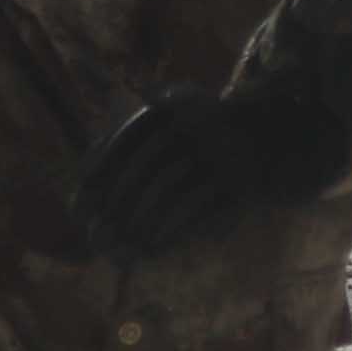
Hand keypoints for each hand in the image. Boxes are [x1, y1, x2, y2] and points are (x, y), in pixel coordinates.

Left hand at [78, 87, 351, 256]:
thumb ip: (128, 137)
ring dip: (142, 223)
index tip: (80, 207)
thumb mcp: (167, 120)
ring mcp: (222, 152)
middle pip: (146, 170)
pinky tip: (153, 246)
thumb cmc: (201, 136)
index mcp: (173, 104)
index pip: (124, 141)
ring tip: (124, 245)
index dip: (99, 176)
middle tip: (99, 234)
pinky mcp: (241, 182)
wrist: (271, 140)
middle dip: (119, 207)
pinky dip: (172, 230)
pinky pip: (198, 210)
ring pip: (171, 192)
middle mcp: (198, 123)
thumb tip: (80, 178)